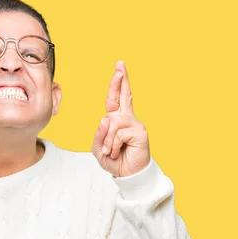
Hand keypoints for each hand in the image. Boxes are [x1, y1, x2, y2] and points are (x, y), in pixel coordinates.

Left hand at [92, 60, 149, 176]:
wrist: (127, 174)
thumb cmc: (114, 160)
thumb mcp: (98, 147)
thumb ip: (99, 133)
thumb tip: (106, 118)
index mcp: (116, 120)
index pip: (115, 99)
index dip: (117, 84)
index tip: (119, 68)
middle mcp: (127, 119)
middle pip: (124, 96)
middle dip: (120, 80)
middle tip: (120, 64)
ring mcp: (135, 124)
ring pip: (113, 124)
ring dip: (107, 141)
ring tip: (111, 151)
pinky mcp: (140, 132)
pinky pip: (118, 134)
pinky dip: (113, 145)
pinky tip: (117, 151)